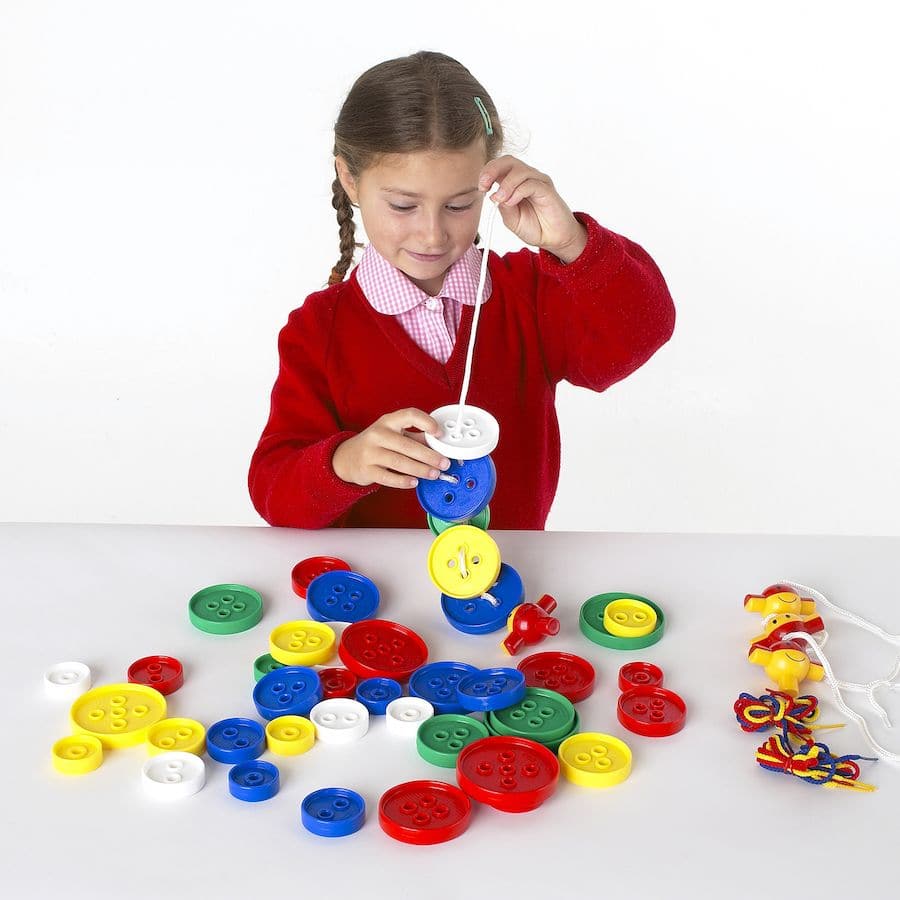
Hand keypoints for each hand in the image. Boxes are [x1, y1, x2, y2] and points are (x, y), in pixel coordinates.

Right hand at [332, 408, 451, 488]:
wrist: (346, 457)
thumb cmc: (376, 444)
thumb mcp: (394, 434)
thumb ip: (416, 437)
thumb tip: (439, 444)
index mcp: (388, 421)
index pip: (409, 415)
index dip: (426, 422)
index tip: (439, 433)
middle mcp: (378, 434)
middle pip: (407, 445)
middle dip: (429, 456)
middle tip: (444, 463)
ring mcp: (370, 452)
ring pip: (399, 462)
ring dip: (420, 469)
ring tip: (434, 474)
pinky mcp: (367, 470)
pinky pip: (388, 477)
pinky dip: (403, 481)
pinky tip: (415, 482)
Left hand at [478, 155, 587, 261]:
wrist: (554, 239)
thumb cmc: (535, 227)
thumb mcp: (511, 219)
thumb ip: (502, 206)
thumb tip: (493, 195)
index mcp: (514, 183)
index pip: (498, 167)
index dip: (487, 172)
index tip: (480, 187)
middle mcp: (526, 178)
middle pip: (508, 161)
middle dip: (492, 170)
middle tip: (484, 186)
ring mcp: (538, 181)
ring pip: (519, 170)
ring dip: (506, 184)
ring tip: (500, 199)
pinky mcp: (547, 189)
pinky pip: (530, 183)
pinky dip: (518, 191)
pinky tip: (511, 202)